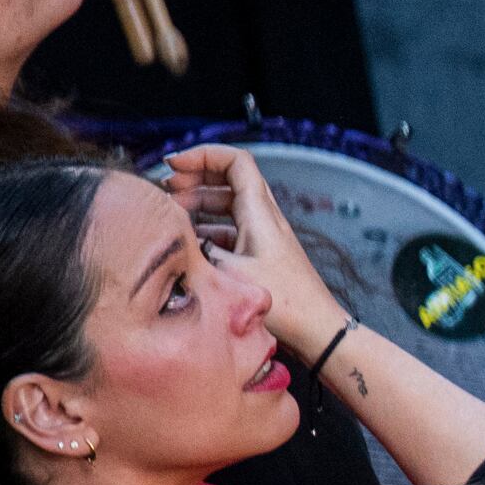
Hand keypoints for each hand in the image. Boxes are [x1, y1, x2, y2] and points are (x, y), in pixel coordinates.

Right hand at [162, 145, 345, 354]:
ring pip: (228, 204)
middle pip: (229, 178)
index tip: (173, 164)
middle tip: (167, 186)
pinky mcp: (261, 254)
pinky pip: (230, 229)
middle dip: (196, 175)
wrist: (318, 330)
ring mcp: (264, 236)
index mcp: (260, 213)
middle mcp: (265, 218)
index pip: (236, 161)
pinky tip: (190, 240)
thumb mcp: (231, 274)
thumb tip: (173, 235)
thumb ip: (199, 249)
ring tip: (171, 210)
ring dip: (199, 201)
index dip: (203, 154)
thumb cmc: (286, 304)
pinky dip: (208, 228)